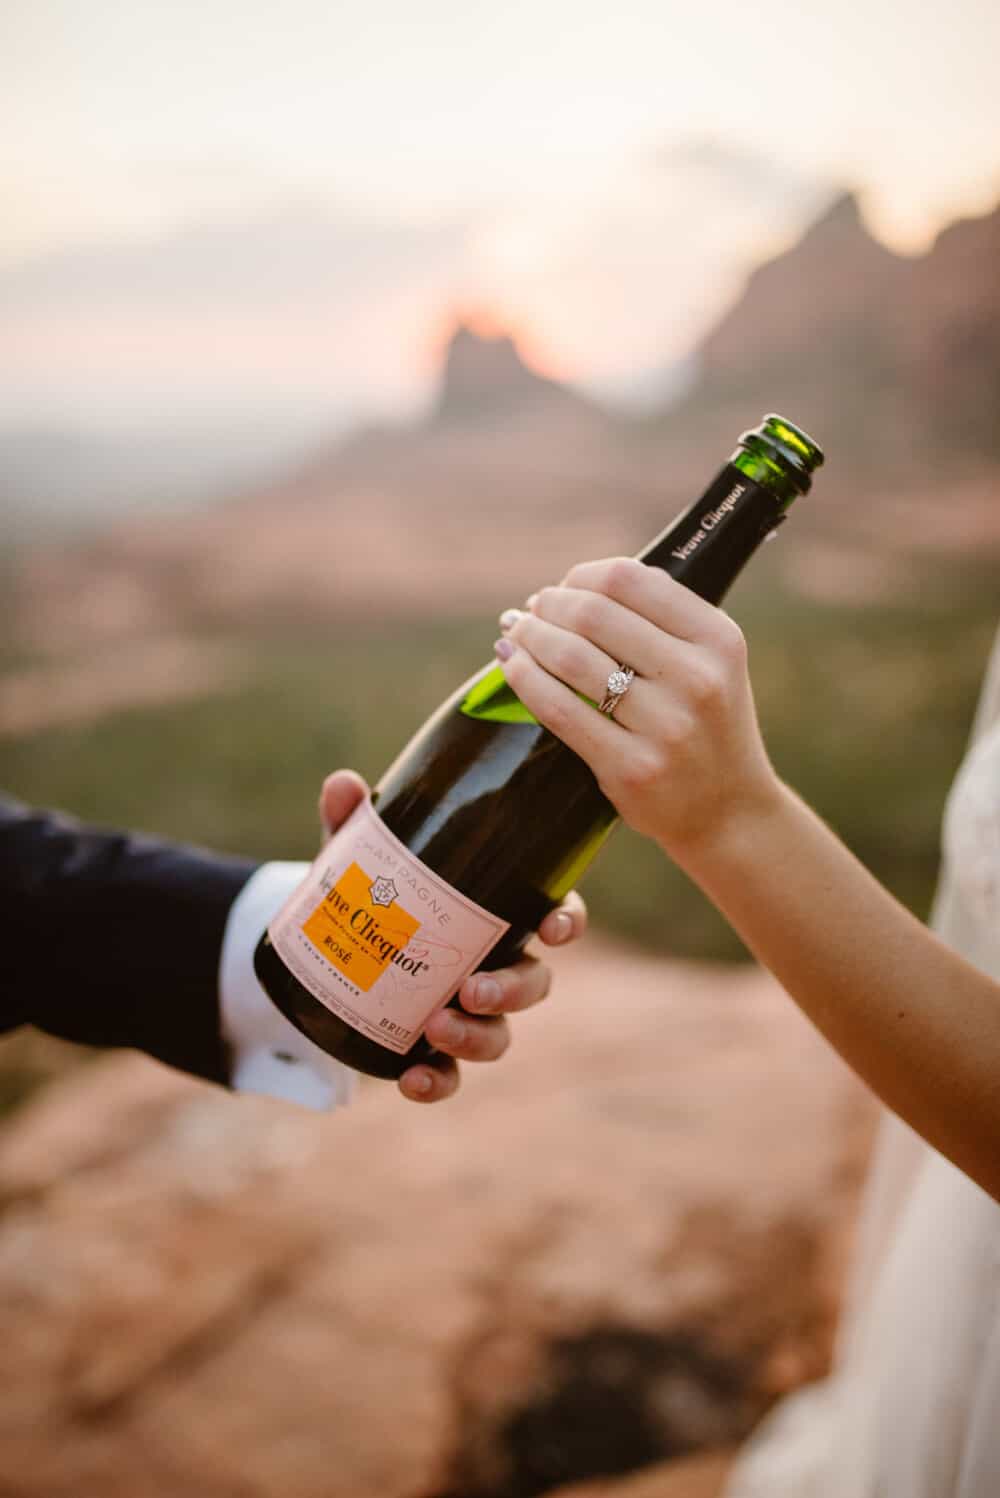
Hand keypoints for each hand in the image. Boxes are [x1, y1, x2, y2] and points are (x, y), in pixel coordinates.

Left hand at [319, 770, 586, 1103]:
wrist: (329, 955)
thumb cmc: (371, 895)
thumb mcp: (361, 857)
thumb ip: (354, 822)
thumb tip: (343, 784)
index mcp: (495, 912)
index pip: (553, 912)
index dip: (566, 920)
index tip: (555, 927)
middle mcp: (494, 964)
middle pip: (533, 984)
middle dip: (512, 990)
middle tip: (472, 989)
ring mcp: (467, 1013)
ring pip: (499, 1035)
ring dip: (477, 1036)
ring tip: (437, 1027)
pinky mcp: (433, 1052)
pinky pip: (449, 1076)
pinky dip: (436, 1083)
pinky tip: (411, 1080)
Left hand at [494, 558, 779, 857]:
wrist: (728, 810)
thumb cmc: (706, 724)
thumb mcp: (709, 662)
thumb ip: (660, 621)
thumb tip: (576, 585)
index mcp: (718, 639)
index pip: (629, 580)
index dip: (582, 576)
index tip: (565, 588)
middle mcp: (697, 679)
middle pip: (593, 613)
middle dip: (549, 605)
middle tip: (532, 612)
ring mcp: (665, 727)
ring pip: (571, 658)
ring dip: (530, 636)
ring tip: (517, 633)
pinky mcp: (631, 768)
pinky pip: (560, 710)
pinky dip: (525, 678)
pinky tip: (512, 665)